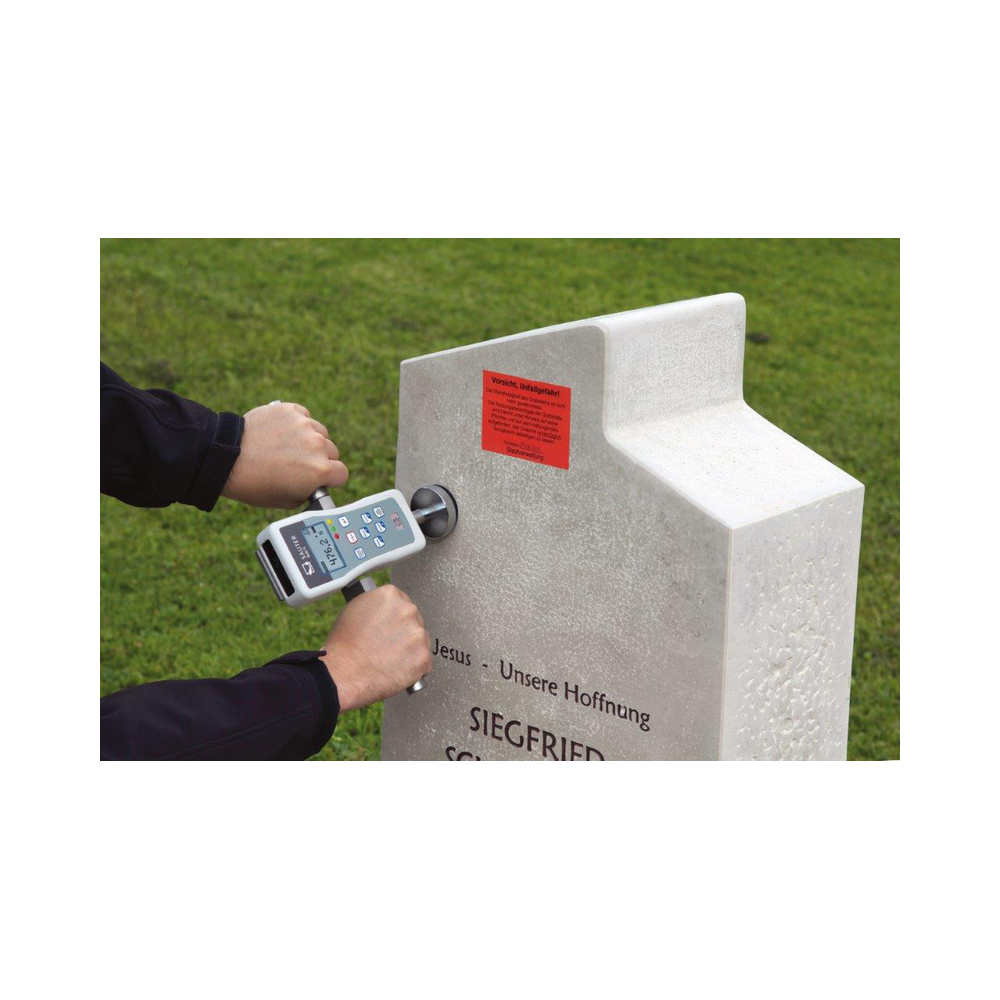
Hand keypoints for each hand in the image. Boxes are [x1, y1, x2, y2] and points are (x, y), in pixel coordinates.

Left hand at [222, 402, 347, 508]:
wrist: (226, 458)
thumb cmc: (254, 484)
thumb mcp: (287, 501)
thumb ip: (309, 491)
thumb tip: (316, 485)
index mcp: (320, 470)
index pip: (341, 473)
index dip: (331, 478)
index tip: (320, 478)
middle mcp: (317, 445)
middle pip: (332, 452)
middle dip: (321, 459)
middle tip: (299, 464)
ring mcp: (304, 425)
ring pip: (319, 432)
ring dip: (310, 440)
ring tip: (288, 447)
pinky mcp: (290, 410)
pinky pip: (303, 417)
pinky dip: (296, 424)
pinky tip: (280, 433)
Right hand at [320, 586, 431, 711]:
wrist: (343, 673)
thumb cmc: (344, 645)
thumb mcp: (355, 609)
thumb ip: (377, 604)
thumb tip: (387, 608)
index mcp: (391, 595)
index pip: (403, 602)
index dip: (395, 618)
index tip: (391, 628)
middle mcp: (407, 610)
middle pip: (415, 620)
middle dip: (404, 633)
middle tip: (388, 646)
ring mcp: (417, 633)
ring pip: (421, 641)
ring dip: (410, 650)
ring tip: (390, 659)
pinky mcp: (423, 656)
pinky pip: (425, 662)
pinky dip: (414, 668)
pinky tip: (397, 669)